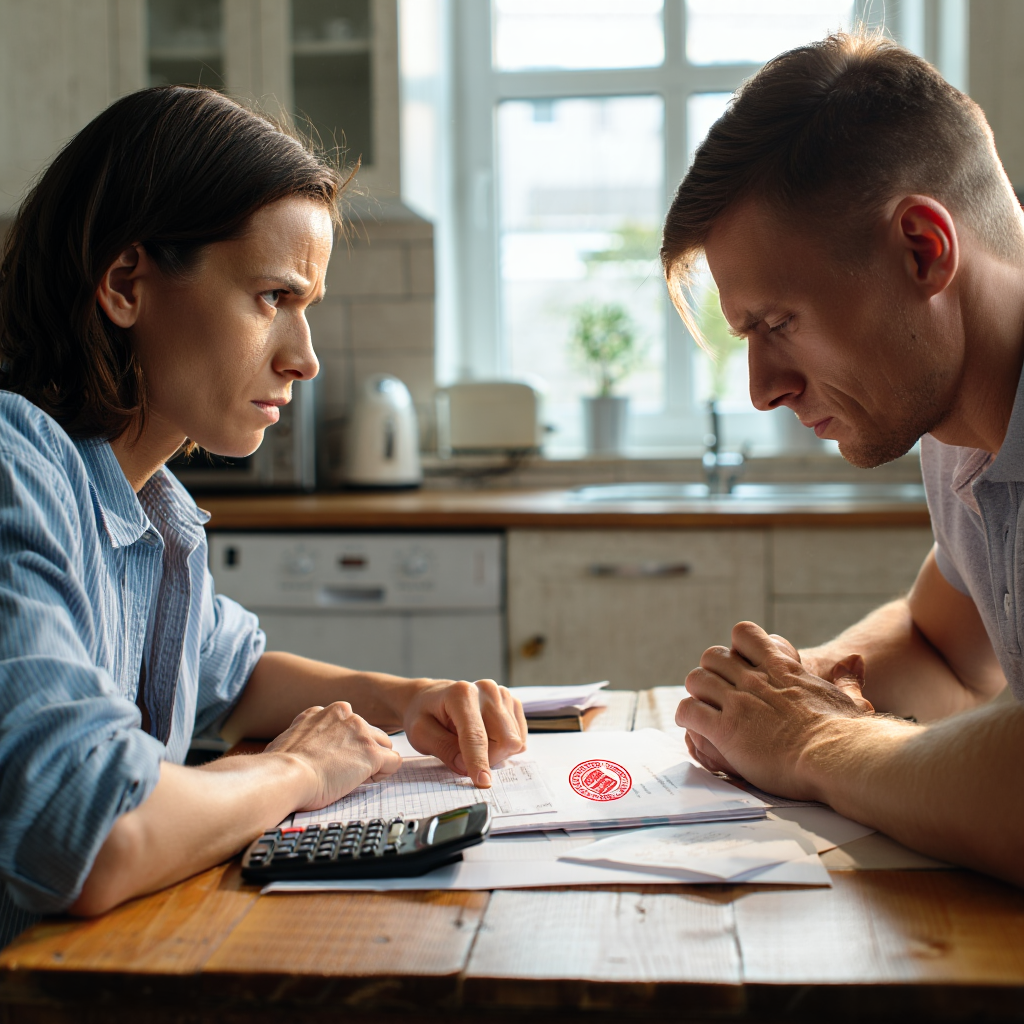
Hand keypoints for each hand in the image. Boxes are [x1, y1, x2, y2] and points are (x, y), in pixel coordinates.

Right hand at [263, 702, 401, 810]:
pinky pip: (393, 762)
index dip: (347, 746)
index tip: (334, 761)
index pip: (351, 726)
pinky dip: (384, 774)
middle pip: (370, 734)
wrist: (284, 774)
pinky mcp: (372, 752)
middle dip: (362, 753)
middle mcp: (347, 716)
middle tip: (343, 773)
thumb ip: (307, 734)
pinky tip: (365, 781)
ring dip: (373, 763)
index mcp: (327, 712)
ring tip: (352, 778)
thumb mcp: (292, 737)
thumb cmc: (280, 766)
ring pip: (384, 746)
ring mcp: (361, 732)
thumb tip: (305, 746)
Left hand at [399, 678, 527, 786]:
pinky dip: (504, 746)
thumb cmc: (425, 715)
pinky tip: (487, 737)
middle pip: (504, 740)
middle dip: (487, 758)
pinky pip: (519, 737)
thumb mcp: (420, 733)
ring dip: (495, 752)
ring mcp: (503, 694)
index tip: (482, 782)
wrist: (431, 697)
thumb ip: (442, 748)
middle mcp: (487, 690)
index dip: (479, 761)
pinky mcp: (512, 703)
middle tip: (464, 756)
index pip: (476, 735)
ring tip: (472, 743)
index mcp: (462, 694)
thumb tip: (465, 767)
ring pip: (514, 741)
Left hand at [675, 622, 872, 799]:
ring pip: (696, 678)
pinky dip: (686, 717)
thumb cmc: (849, 735)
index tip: (742, 664)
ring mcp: (737, 703)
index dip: (737, 647)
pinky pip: (688, 710)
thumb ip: (848, 680)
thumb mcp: (851, 701)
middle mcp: (755, 680)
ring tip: (703, 709)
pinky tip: (694, 728)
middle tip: (718, 693)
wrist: (837, 756)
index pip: (745, 634)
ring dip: (696, 693)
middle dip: (711, 672)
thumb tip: (855, 660)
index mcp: (782, 669)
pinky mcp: (725, 729)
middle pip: (713, 656)